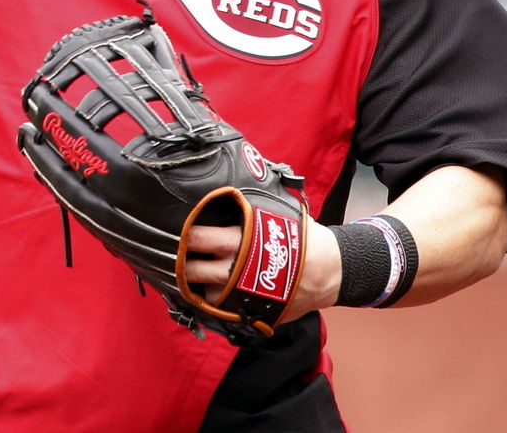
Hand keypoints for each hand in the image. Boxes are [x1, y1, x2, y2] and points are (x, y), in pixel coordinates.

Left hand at [183, 216, 340, 324]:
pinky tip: (214, 290)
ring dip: (198, 284)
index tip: (175, 230)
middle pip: (192, 270)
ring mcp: (242, 296)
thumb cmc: (302, 239)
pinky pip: (222, 310)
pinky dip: (215, 301)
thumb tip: (223, 194)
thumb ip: (248, 211)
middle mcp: (236, 270)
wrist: (332, 272)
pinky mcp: (251, 312)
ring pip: (204, 293)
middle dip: (181, 263)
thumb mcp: (275, 216)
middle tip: (176, 256)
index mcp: (241, 242)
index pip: (197, 238)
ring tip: (196, 274)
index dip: (183, 235)